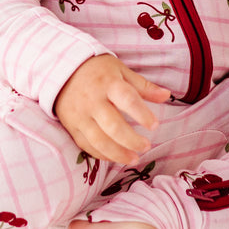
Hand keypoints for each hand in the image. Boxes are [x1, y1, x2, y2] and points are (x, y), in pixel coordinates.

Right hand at [53, 54, 170, 164]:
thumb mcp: (121, 70)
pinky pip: (87, 145)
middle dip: (131, 140)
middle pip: (113, 125)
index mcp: (108, 83)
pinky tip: (116, 158)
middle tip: (146, 147)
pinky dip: (102, 155)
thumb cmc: (97, 70)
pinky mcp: (72, 126)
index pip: (127, 99)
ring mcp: (80, 115)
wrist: (61, 70)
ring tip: (134, 159)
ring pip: (99, 140)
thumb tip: (167, 95)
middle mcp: (93, 100)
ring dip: (118, 153)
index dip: (142, 114)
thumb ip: (143, 86)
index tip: (155, 126)